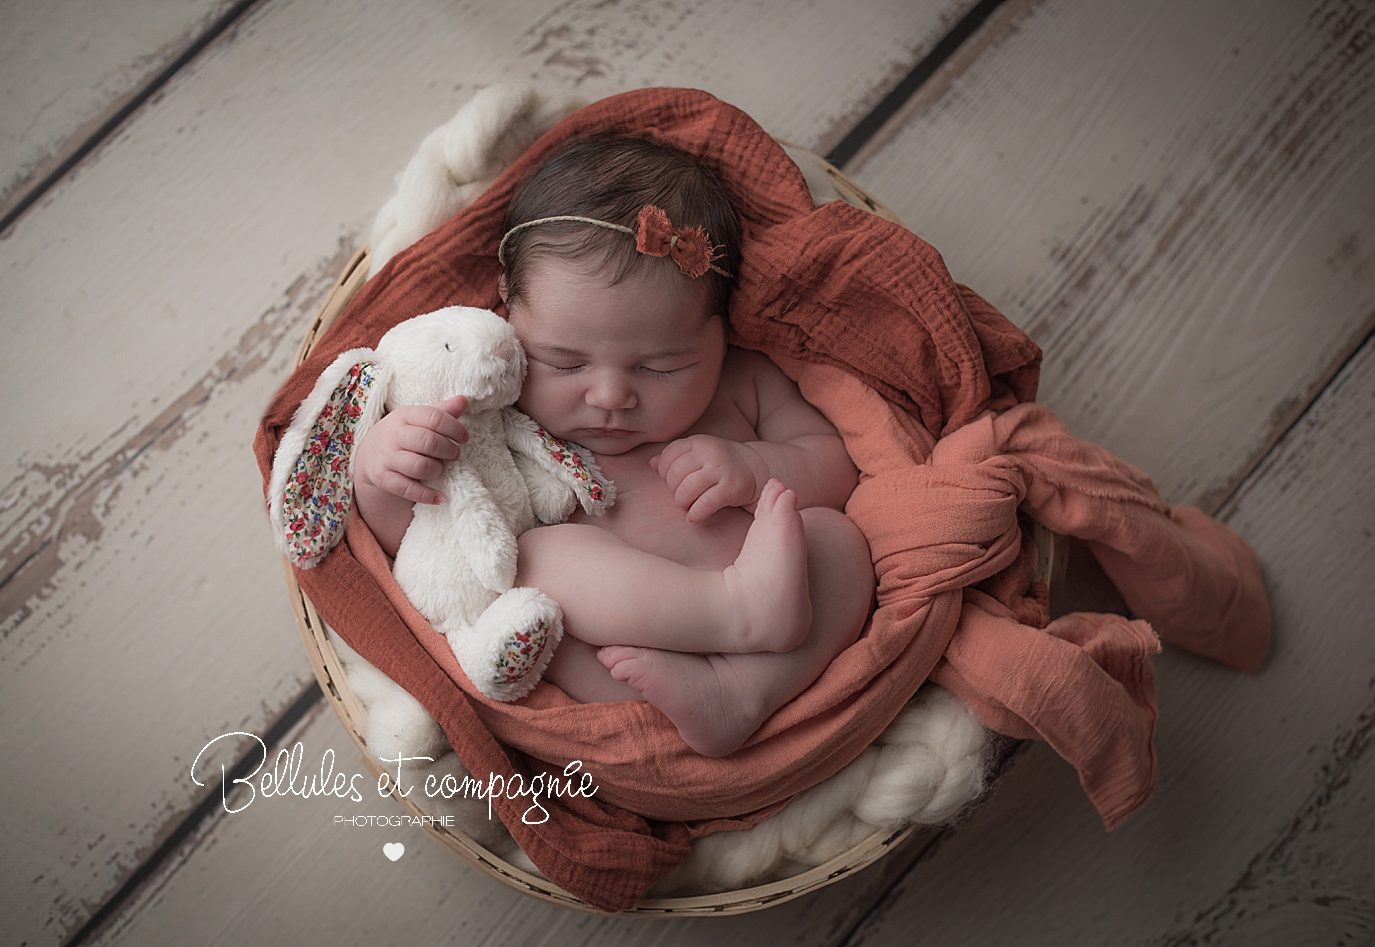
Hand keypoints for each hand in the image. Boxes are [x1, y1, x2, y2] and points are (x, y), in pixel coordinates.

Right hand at [355, 394, 469, 504]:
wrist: (369, 455)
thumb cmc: (404, 434)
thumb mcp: (418, 420)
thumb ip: (441, 412)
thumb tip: (464, 400)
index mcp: (405, 415)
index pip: (434, 418)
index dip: (454, 428)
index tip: (464, 438)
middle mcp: (393, 435)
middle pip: (428, 442)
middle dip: (448, 450)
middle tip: (454, 455)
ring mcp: (386, 457)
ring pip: (419, 466)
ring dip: (437, 470)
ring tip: (441, 469)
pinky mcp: (382, 478)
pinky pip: (407, 489)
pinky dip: (426, 495)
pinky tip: (439, 497)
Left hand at [650, 435, 769, 522]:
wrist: (756, 468)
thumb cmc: (720, 464)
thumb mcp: (698, 454)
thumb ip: (674, 457)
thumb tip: (651, 463)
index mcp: (698, 442)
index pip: (668, 456)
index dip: (664, 472)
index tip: (672, 481)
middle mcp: (709, 453)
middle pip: (675, 475)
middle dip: (673, 490)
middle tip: (682, 496)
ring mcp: (721, 470)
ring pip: (687, 489)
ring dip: (682, 503)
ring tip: (688, 506)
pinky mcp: (731, 488)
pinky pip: (705, 504)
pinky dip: (695, 514)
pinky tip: (694, 517)